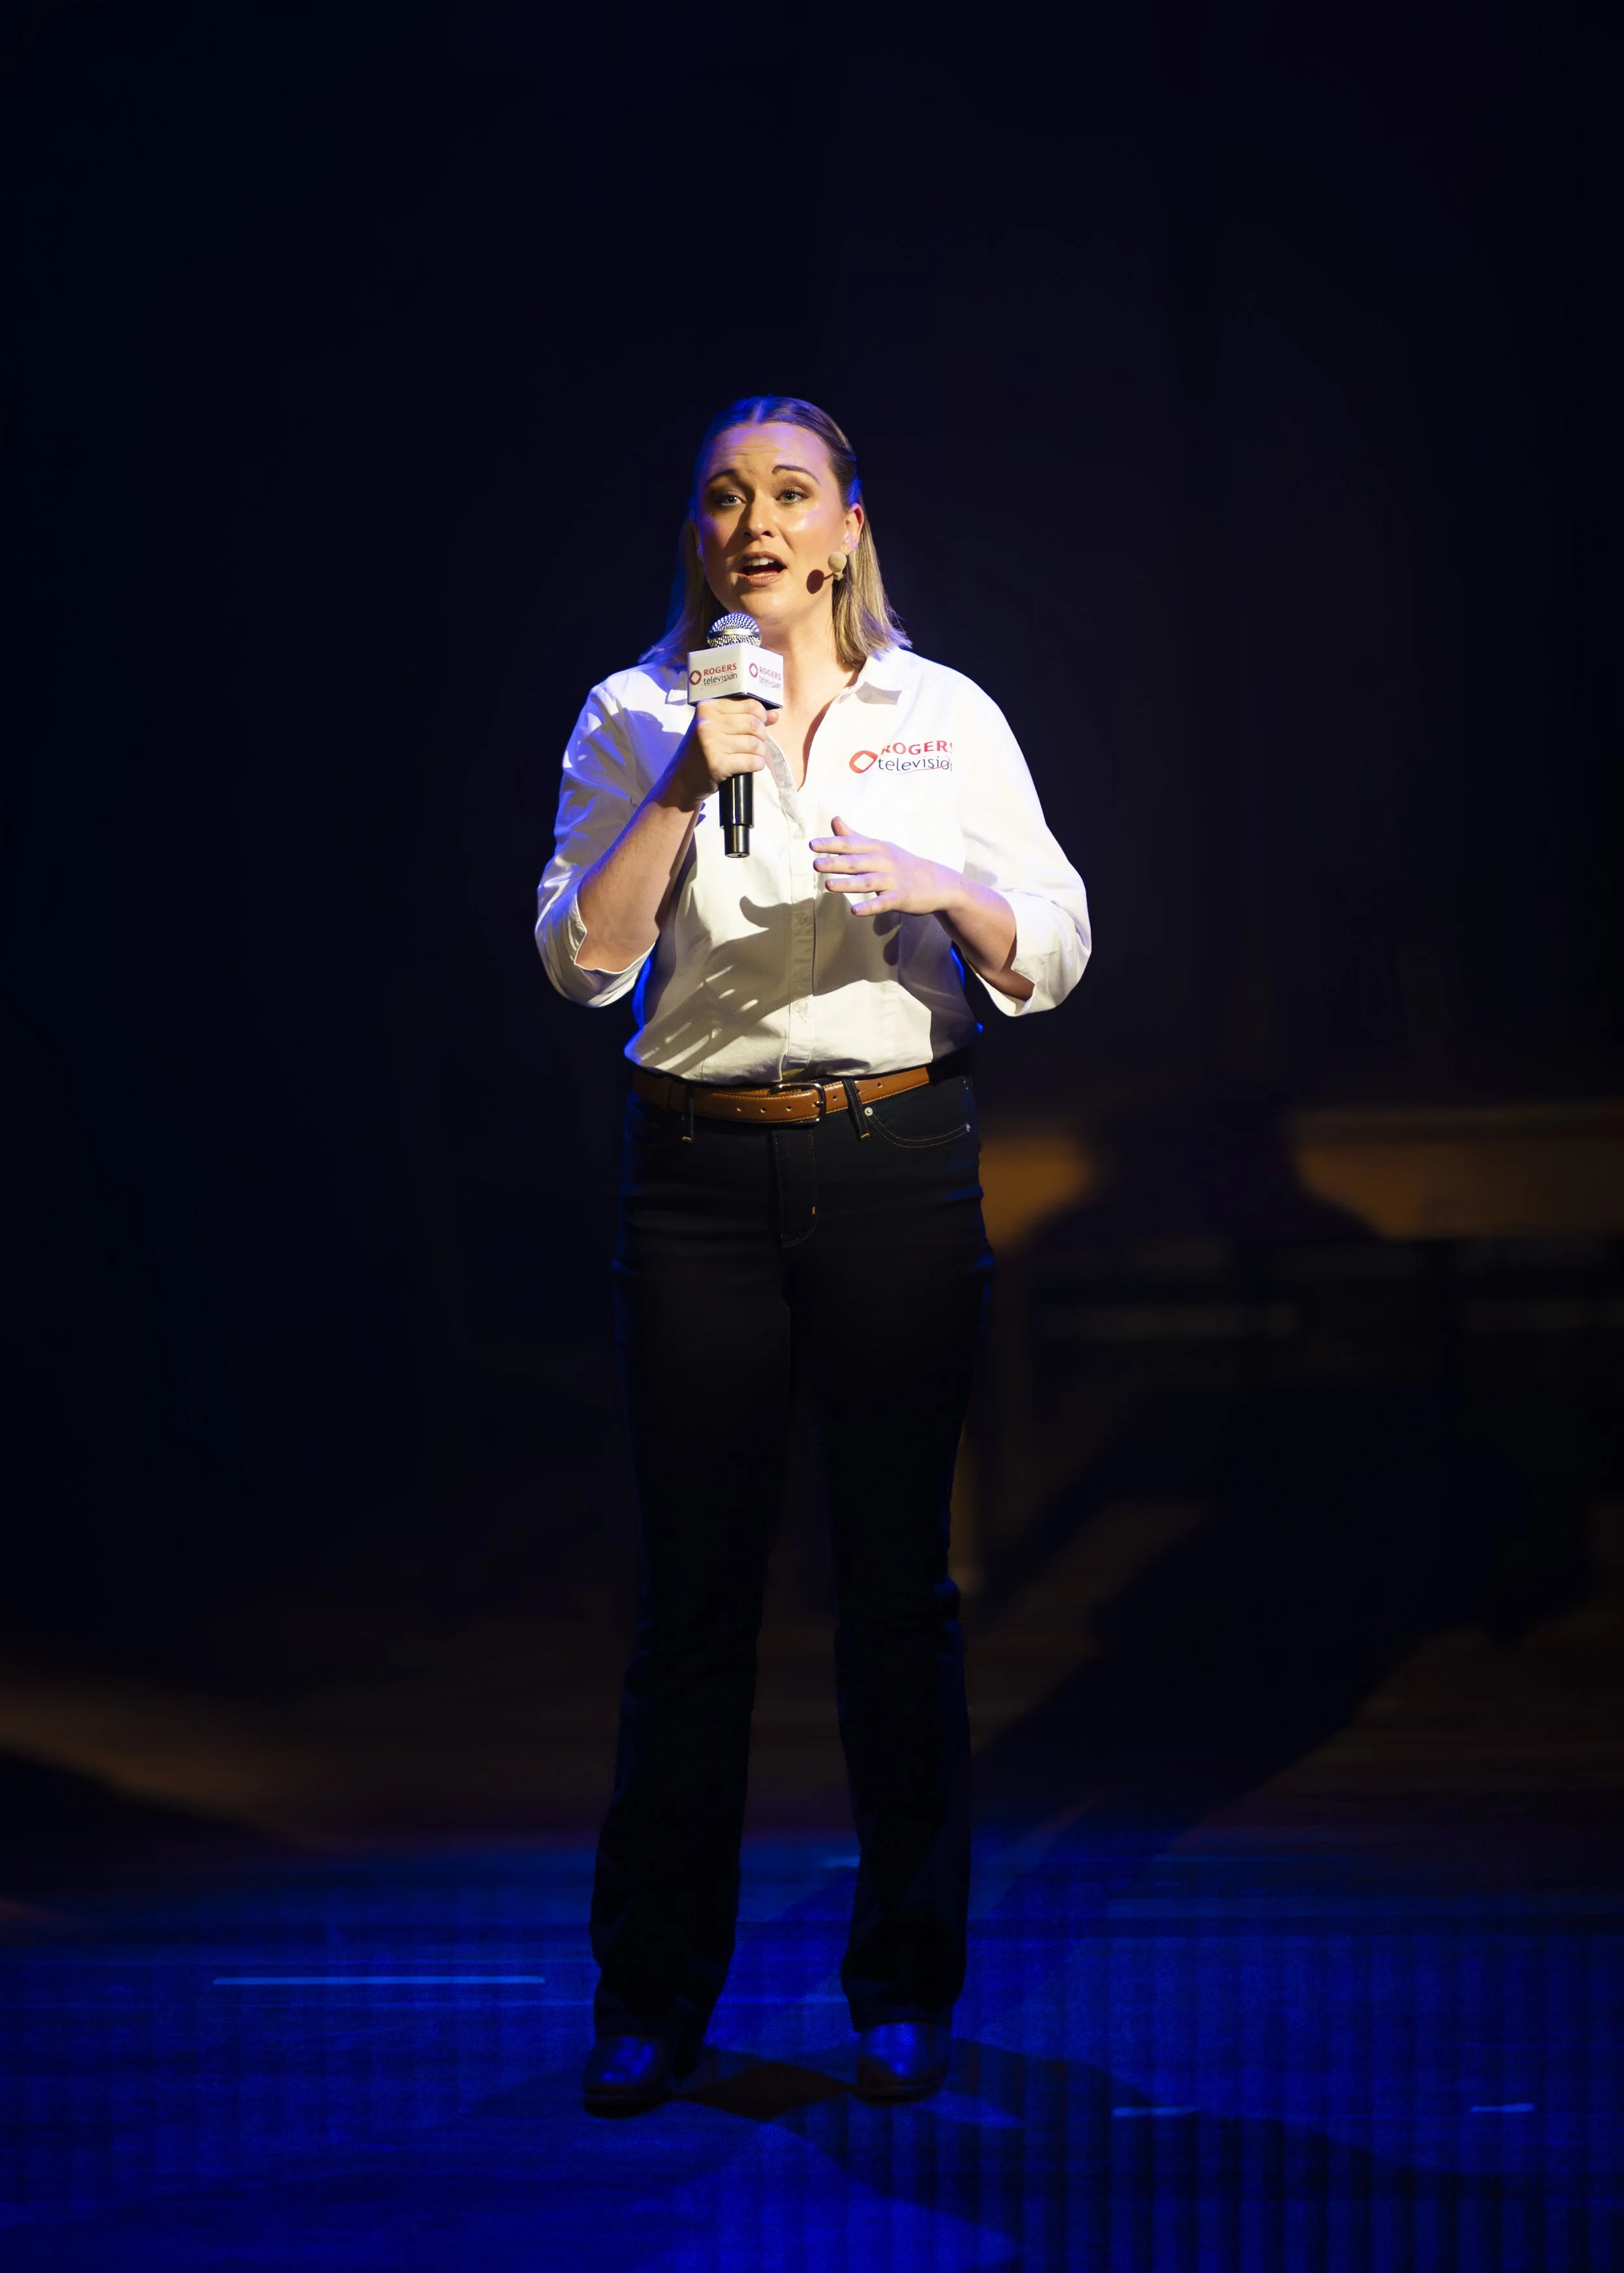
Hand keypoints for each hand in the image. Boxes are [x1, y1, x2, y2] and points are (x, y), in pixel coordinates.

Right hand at [670, 698, 775, 810]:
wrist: (683, 779)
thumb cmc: (703, 751)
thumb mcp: (717, 727)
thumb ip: (744, 717)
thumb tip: (774, 714)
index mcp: (707, 707)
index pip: (749, 704)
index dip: (761, 715)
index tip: (760, 724)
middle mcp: (707, 722)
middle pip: (754, 724)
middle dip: (761, 735)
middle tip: (756, 743)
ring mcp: (711, 743)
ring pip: (754, 743)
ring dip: (760, 752)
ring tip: (752, 755)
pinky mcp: (717, 764)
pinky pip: (751, 761)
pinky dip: (757, 764)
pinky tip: (752, 765)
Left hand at [809, 813, 961, 917]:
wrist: (937, 883)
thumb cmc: (902, 864)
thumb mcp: (879, 847)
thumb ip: (854, 836)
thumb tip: (834, 819)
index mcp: (877, 848)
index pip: (851, 844)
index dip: (832, 844)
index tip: (812, 845)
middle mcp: (884, 862)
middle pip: (857, 862)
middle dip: (836, 863)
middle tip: (815, 864)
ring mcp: (893, 880)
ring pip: (868, 882)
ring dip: (848, 884)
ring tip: (829, 885)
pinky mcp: (901, 898)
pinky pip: (884, 903)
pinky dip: (870, 907)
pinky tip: (855, 911)